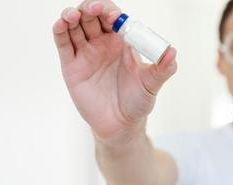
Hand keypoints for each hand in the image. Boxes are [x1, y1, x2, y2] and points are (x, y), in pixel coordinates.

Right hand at [53, 0, 176, 143]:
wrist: (121, 124)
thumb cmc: (138, 101)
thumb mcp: (152, 84)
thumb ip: (163, 68)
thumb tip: (172, 52)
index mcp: (122, 42)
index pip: (114, 17)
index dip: (111, 12)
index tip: (114, 16)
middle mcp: (103, 43)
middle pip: (92, 16)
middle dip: (91, 8)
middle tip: (93, 9)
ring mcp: (86, 53)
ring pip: (75, 26)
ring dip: (72, 15)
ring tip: (73, 14)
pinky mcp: (71, 65)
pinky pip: (63, 44)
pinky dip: (60, 31)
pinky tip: (61, 24)